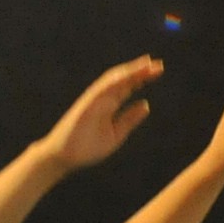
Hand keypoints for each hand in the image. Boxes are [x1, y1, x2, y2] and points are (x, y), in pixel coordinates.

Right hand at [35, 56, 161, 171]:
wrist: (65, 158)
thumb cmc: (87, 147)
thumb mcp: (116, 134)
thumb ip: (129, 119)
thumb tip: (146, 104)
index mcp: (110, 105)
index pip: (128, 86)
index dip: (142, 77)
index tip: (158, 71)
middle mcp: (103, 98)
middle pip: (123, 79)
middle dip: (140, 71)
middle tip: (158, 65)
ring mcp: (94, 99)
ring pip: (114, 80)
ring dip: (129, 71)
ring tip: (146, 64)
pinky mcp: (85, 104)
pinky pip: (100, 89)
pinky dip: (114, 80)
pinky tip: (127, 75)